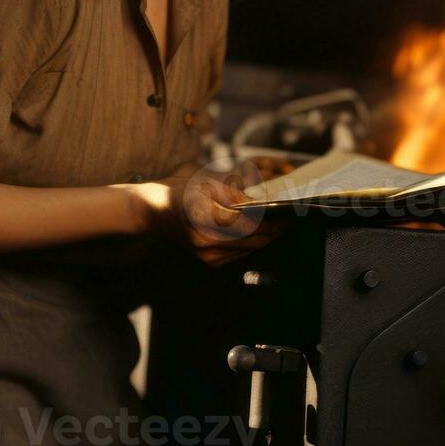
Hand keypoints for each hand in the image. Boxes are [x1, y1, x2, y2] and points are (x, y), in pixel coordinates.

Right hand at [126, 168, 284, 266]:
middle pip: (254, 239)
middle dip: (276, 229)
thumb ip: (234, 190)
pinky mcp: (208, 262)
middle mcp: (206, 241)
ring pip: (249, 249)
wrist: (153, 211)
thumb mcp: (206, 183)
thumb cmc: (180, 192)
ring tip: (282, 224)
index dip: (274, 218)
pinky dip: (253, 244)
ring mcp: (207, 256)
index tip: (290, 211)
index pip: (251, 222)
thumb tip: (260, 198)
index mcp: (205, 217)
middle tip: (292, 217)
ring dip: (267, 238)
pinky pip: (239, 254)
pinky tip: (262, 234)